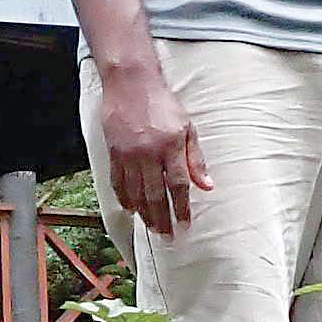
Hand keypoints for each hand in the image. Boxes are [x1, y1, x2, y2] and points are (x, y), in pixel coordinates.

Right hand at [99, 65, 210, 235]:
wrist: (131, 84)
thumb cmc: (163, 105)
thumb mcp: (187, 128)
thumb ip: (195, 159)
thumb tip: (207, 186)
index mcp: (170, 146)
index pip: (178, 185)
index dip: (182, 208)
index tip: (185, 225)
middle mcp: (149, 153)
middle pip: (156, 194)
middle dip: (162, 219)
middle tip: (168, 236)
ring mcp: (128, 154)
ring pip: (136, 192)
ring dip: (145, 214)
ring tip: (152, 228)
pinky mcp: (113, 153)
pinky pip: (118, 182)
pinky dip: (124, 198)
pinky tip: (131, 209)